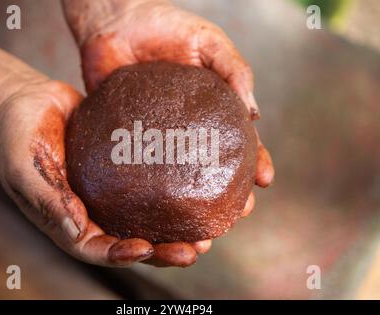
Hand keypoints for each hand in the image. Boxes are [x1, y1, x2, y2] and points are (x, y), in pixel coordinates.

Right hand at [0, 78, 212, 266]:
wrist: (27, 101)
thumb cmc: (15, 135)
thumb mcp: (22, 168)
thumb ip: (48, 199)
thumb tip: (77, 229)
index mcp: (68, 221)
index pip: (97, 249)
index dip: (123, 255)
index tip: (148, 248)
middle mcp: (94, 211)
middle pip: (133, 240)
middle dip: (165, 250)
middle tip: (197, 250)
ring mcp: (111, 191)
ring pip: (148, 217)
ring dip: (178, 228)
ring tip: (209, 230)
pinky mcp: (125, 167)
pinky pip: (151, 183)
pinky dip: (175, 190)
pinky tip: (200, 186)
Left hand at [64, 0, 274, 264]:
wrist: (115, 21)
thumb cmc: (164, 26)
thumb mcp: (208, 43)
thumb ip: (234, 70)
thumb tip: (254, 112)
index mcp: (210, 110)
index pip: (239, 142)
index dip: (254, 163)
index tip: (264, 181)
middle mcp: (185, 130)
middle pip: (211, 170)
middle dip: (228, 195)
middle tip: (237, 215)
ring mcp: (156, 138)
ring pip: (177, 181)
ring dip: (192, 207)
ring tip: (202, 228)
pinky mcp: (126, 140)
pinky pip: (138, 171)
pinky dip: (149, 195)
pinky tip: (157, 213)